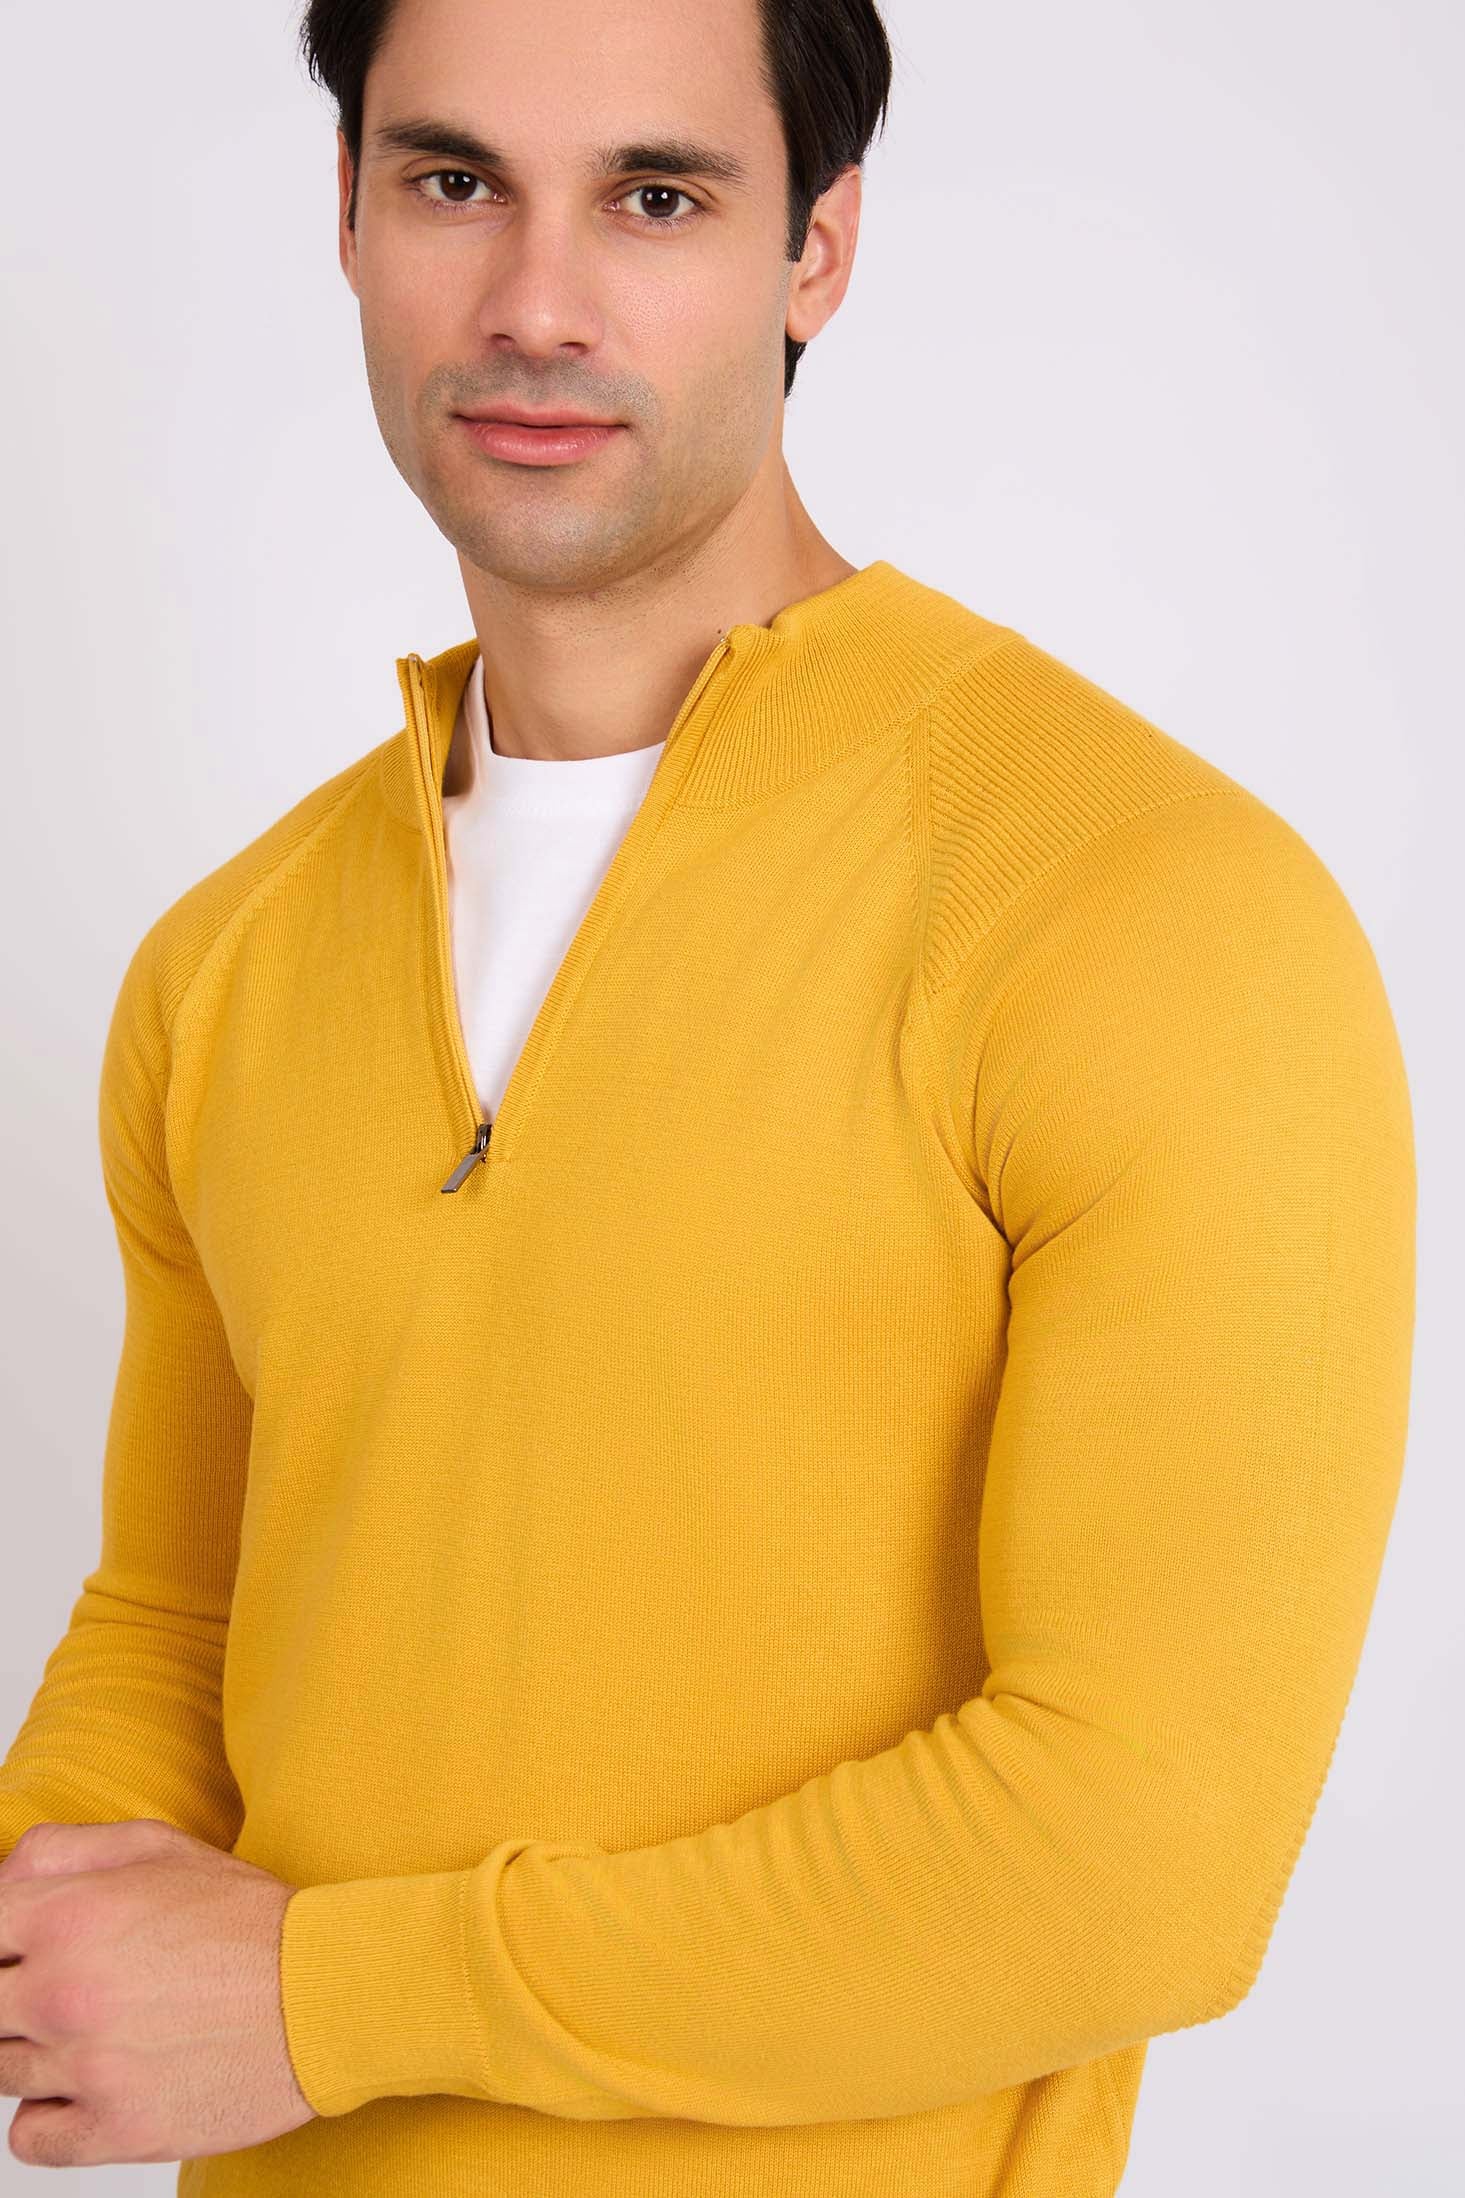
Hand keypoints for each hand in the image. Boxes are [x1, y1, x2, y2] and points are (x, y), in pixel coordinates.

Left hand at [0, 1816, 314, 2166]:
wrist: (326, 1992)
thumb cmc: (246, 1920)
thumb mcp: (160, 1847)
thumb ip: (62, 1851)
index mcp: (68, 1914)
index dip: (2, 1943)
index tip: (21, 1953)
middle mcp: (64, 1991)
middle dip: (13, 1996)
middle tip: (64, 1991)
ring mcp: (87, 2067)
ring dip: (37, 2051)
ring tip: (98, 2030)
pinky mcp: (114, 2129)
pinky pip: (27, 2137)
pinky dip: (49, 2115)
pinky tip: (92, 2083)